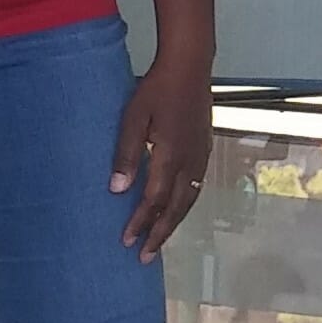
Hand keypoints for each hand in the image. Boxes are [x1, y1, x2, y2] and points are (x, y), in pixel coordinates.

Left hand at [112, 52, 213, 258]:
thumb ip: (126, 154)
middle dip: (159, 234)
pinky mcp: (204, 149)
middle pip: (175, 208)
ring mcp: (200, 156)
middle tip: (144, 257)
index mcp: (170, 156)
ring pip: (189, 200)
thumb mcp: (133, 117)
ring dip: (173, 223)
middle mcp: (190, 162)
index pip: (154, 200)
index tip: (125, 241)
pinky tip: (177, 208)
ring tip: (159, 239)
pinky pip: (196, 187)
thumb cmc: (156, 88)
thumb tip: (116, 190)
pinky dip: (185, 205)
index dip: (140, 223)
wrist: (190, 65)